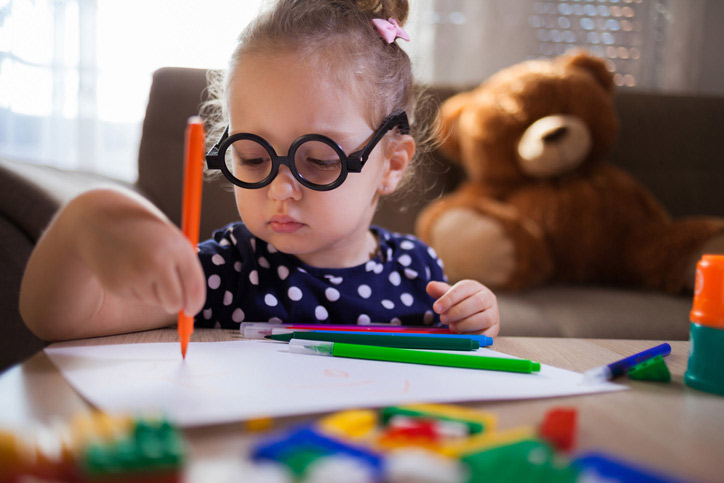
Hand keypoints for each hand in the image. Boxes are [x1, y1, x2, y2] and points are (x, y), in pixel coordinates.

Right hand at [75, 189, 205, 316]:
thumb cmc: (149, 236)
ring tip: (143, 269)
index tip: (192, 309)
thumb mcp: (172, 244)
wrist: (105, 222)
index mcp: (177, 249)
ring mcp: (136, 274)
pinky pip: (137, 299)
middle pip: (175, 302)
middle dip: (175, 304)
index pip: (194, 286)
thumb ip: (186, 271)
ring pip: (156, 302)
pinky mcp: (117, 285)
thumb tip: (191, 307)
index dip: (195, 303)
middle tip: (170, 296)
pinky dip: (137, 290)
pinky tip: (128, 271)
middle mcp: (158, 262)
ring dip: (154, 293)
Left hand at [426, 280, 499, 335]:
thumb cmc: (460, 304)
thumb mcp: (450, 296)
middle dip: (457, 312)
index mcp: (475, 287)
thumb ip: (440, 291)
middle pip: (477, 303)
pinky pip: (486, 334)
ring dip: (465, 324)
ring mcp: (494, 314)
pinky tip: (460, 335)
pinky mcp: (494, 329)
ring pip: (484, 319)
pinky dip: (472, 335)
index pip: (465, 288)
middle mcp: (488, 298)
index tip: (436, 308)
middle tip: (443, 319)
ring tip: (452, 327)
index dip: (449, 298)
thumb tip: (430, 286)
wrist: (476, 315)